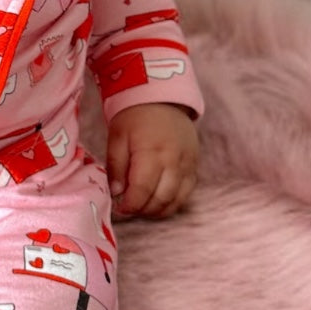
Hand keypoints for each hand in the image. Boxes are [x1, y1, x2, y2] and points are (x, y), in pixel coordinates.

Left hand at [105, 102, 198, 217]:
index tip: (120, 208)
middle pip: (161, 199)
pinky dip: (173, 203)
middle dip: (143, 210)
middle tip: (130, 209)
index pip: (142, 190)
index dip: (130, 205)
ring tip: (142, 208)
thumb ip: (116, 166)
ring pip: (176, 200)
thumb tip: (117, 193)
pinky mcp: (195, 166)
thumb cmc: (134, 118)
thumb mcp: (117, 137)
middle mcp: (173, 161)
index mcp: (151, 152)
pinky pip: (187, 193)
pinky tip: (159, 202)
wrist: (162, 99)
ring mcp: (187, 164)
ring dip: (158, 210)